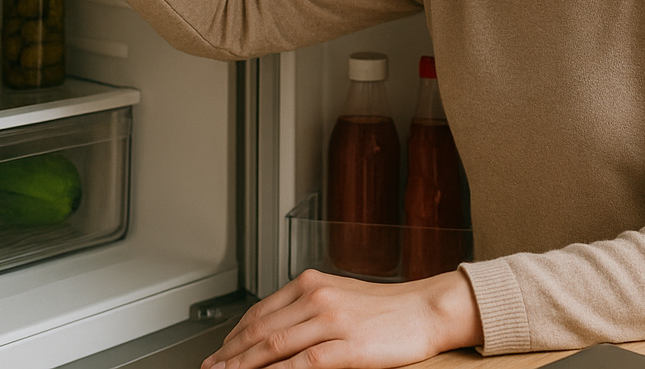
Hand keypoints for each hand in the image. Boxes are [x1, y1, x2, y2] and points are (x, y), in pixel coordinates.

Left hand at [203, 269, 482, 368]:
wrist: (426, 309)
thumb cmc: (387, 309)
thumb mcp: (339, 298)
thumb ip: (305, 310)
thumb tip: (271, 335)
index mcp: (311, 284)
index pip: (258, 312)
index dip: (232, 337)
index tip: (218, 354)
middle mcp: (316, 297)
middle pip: (259, 331)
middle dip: (229, 355)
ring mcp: (330, 321)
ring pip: (273, 347)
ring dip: (243, 366)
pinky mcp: (347, 346)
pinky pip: (303, 364)